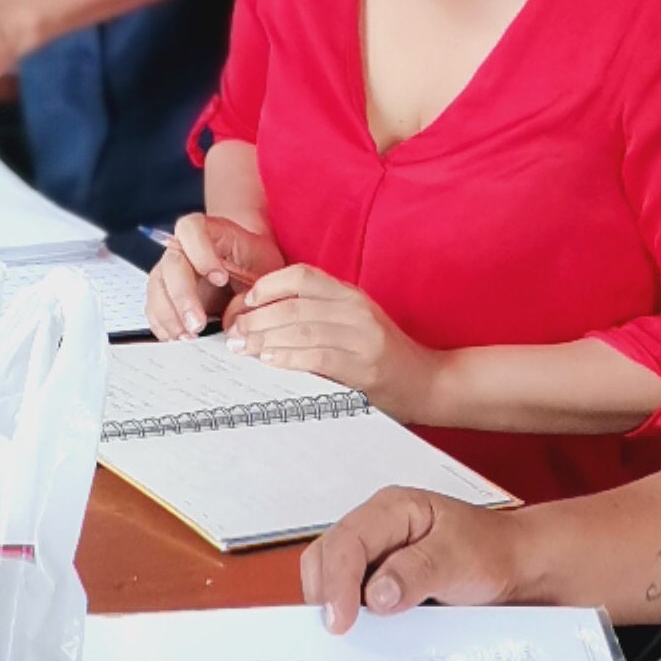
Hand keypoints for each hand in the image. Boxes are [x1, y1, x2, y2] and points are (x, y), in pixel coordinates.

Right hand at [147, 211, 279, 336]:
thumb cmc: (255, 261)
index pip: (191, 230)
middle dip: (183, 298)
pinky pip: (154, 309)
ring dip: (170, 317)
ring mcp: (169, 271)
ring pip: (157, 290)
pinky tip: (178, 338)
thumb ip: (251, 289)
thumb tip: (233, 320)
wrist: (248, 268)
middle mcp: (182, 248)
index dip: (202, 254)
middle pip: (171, 266)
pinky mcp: (164, 294)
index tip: (220, 278)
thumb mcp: (264, 267)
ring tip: (189, 337)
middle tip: (197, 324)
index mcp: (207, 230)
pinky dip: (164, 326)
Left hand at [231, 265, 438, 418]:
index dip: (268, 286)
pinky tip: (269, 361)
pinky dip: (288, 357)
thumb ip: (317, 316)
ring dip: (265, 339)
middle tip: (232, 333)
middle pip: (294, 305)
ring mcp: (363, 337)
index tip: (245, 302)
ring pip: (302, 329)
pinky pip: (318, 356)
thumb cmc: (384, 357)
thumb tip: (264, 321)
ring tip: (241, 348)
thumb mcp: (353, 324)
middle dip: (255, 319)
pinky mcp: (365, 366)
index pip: (301, 277)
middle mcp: (356, 310)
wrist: (428, 383)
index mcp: (350, 295)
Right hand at [301, 486, 522, 632]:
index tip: (341, 621)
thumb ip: (416, 572)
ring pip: (332, 579)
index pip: (347, 542)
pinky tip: (361, 637)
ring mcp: (376, 558)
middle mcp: (377, 530)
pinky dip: (350, 617)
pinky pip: (352, 598)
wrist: (519, 571)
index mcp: (392, 510)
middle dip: (326, 594)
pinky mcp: (381, 584)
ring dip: (334, 607)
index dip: (337, 582)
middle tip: (338, 633)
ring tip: (347, 637)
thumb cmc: (494, 553)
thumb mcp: (459, 558)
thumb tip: (375, 595)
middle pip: (326, 558)